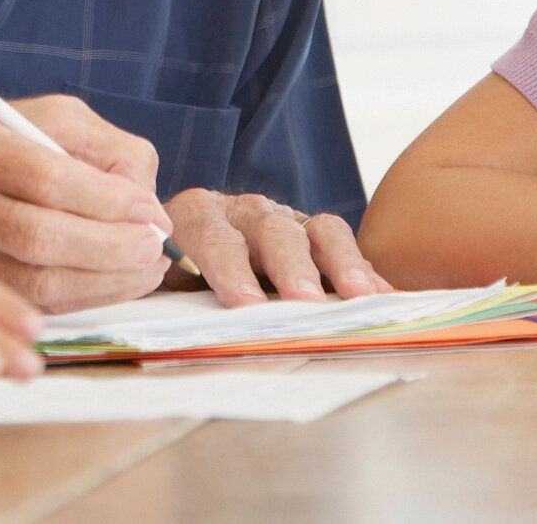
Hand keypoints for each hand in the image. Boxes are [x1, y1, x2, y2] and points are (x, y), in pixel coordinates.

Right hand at [0, 95, 171, 312]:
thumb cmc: (15, 143)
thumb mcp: (63, 124)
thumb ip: (114, 156)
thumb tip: (152, 215)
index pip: (42, 176)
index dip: (104, 198)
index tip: (147, 208)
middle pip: (34, 235)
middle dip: (108, 245)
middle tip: (154, 245)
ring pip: (34, 281)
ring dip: (105, 280)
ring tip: (146, 266)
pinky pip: (35, 306)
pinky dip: (87, 297)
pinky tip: (118, 281)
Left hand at [164, 190, 392, 306]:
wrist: (178, 243)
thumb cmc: (165, 270)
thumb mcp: (149, 277)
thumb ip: (153, 289)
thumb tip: (154, 325)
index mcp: (195, 215)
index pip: (213, 238)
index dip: (230, 270)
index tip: (246, 305)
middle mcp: (244, 211)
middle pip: (272, 230)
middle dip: (290, 266)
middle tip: (304, 301)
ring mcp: (284, 220)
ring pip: (317, 231)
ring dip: (340, 263)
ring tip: (360, 296)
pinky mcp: (314, 238)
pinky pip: (345, 249)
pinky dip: (366, 273)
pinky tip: (387, 298)